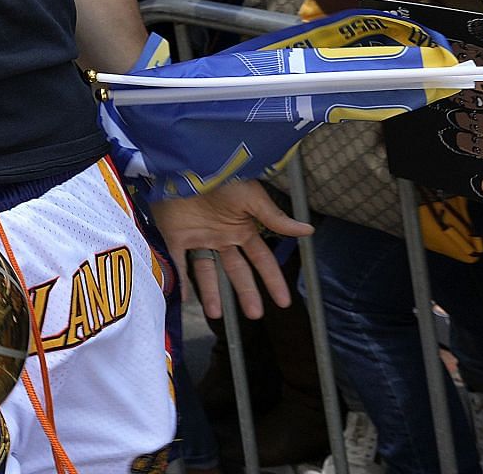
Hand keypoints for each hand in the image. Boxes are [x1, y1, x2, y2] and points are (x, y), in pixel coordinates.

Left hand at [149, 180, 311, 320]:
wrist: (187, 166)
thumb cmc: (222, 176)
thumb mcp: (251, 196)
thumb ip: (275, 218)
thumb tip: (308, 230)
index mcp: (242, 228)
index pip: (262, 260)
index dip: (273, 280)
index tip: (284, 302)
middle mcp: (221, 237)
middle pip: (236, 271)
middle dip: (246, 293)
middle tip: (255, 316)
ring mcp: (199, 238)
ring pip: (207, 272)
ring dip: (212, 294)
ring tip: (216, 315)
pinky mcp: (175, 236)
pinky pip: (178, 263)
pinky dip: (181, 280)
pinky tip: (185, 299)